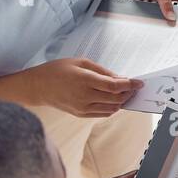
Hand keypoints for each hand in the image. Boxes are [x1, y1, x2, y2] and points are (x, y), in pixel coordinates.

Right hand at [23, 57, 142, 117]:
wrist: (37, 87)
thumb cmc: (57, 70)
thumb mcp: (80, 62)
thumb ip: (102, 71)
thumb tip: (120, 78)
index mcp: (84, 80)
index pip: (114, 86)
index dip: (130, 85)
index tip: (139, 83)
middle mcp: (84, 96)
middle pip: (116, 98)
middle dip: (128, 93)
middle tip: (133, 87)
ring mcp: (82, 107)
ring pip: (111, 108)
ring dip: (122, 101)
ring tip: (125, 93)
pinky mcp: (80, 114)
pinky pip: (103, 114)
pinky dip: (112, 108)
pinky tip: (114, 100)